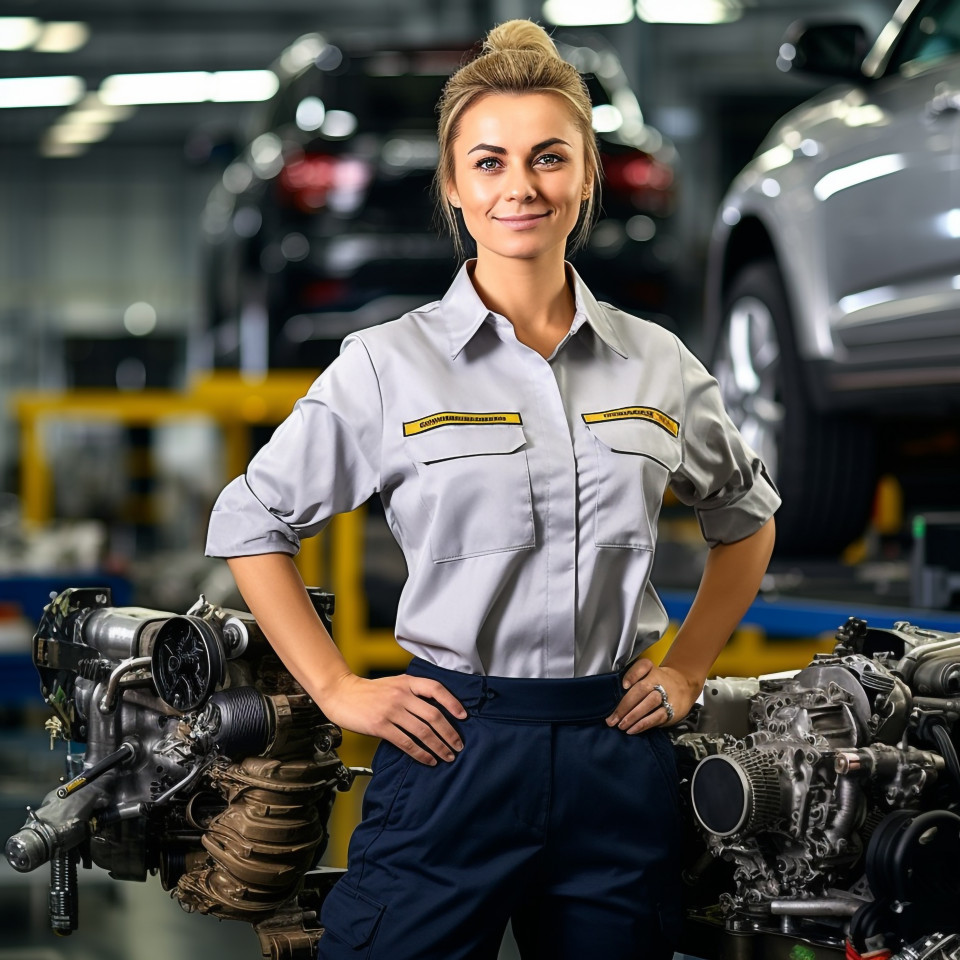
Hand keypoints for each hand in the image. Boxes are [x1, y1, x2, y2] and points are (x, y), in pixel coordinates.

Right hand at [320, 672, 465, 764]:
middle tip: (458, 745)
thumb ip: (412, 691)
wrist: (341, 693)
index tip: (463, 716)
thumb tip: (435, 708)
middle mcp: (401, 695)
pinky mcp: (380, 726)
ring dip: (438, 746)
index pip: (436, 689)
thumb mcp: (394, 683)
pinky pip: (406, 742)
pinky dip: (420, 753)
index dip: (452, 703)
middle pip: (433, 715)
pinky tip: (428, 759)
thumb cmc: (368, 691)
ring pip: (422, 731)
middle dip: (449, 732)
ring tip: (447, 755)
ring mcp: (391, 710)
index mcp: (407, 682)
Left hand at [605, 660, 699, 733]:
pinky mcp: (672, 710)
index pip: (642, 666)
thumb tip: (616, 694)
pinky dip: (643, 725)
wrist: (684, 686)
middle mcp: (659, 680)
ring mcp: (666, 695)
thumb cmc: (658, 681)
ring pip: (649, 704)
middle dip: (625, 705)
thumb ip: (633, 679)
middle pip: (641, 689)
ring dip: (633, 716)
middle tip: (612, 718)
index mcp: (651, 670)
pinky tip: (632, 730)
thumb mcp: (648, 674)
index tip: (624, 685)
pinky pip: (656, 717)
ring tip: (621, 725)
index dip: (632, 675)